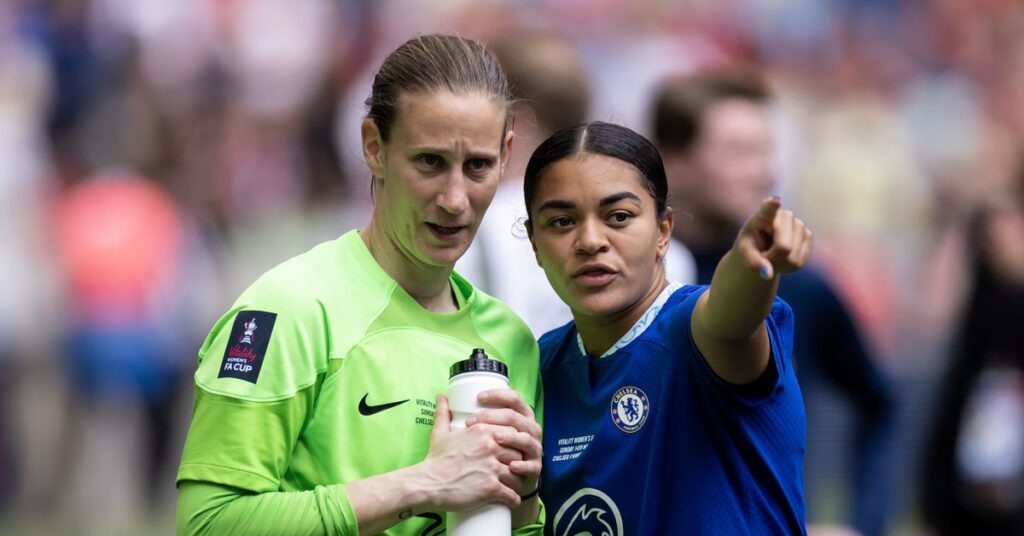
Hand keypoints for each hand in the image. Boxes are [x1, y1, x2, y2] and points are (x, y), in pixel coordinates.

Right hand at [416, 394, 521, 510]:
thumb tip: (441, 396)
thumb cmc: (435, 459)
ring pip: (518, 474)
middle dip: (518, 463)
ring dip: (517, 482)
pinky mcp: (491, 488)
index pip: (512, 433)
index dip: (513, 444)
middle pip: (518, 453)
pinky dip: (513, 499)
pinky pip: (512, 494)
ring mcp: (492, 467)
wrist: (426, 483)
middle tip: (514, 470)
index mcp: (482, 430)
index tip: (511, 452)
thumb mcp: (440, 433)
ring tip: (513, 486)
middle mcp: (490, 446)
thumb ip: (443, 413)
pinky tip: (511, 500)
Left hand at [465, 389, 542, 496]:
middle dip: (495, 417)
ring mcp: (534, 448)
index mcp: (520, 416)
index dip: (498, 395)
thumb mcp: (476, 433)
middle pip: (516, 417)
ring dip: (511, 438)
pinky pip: (531, 465)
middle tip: (473, 422)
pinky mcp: (535, 468)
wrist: (507, 480)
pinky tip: (511, 465)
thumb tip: (441, 395)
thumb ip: (457, 416)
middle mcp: (529, 429)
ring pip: (526, 438)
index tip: (478, 397)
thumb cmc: (490, 452)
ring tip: (494, 439)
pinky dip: (522, 464)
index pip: (513, 398)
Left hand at [734, 197, 812, 279]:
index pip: (768, 209)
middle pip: (784, 248)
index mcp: (763, 216)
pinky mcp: (808, 235)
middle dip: (773, 259)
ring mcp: (799, 224)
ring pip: (793, 258)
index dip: (772, 205)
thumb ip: (753, 263)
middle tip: (764, 257)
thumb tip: (767, 274)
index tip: (775, 201)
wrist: (762, 248)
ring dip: (781, 264)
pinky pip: (801, 261)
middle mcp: (784, 215)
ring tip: (772, 256)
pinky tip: (783, 258)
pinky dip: (790, 267)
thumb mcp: (745, 254)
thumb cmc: (750, 247)